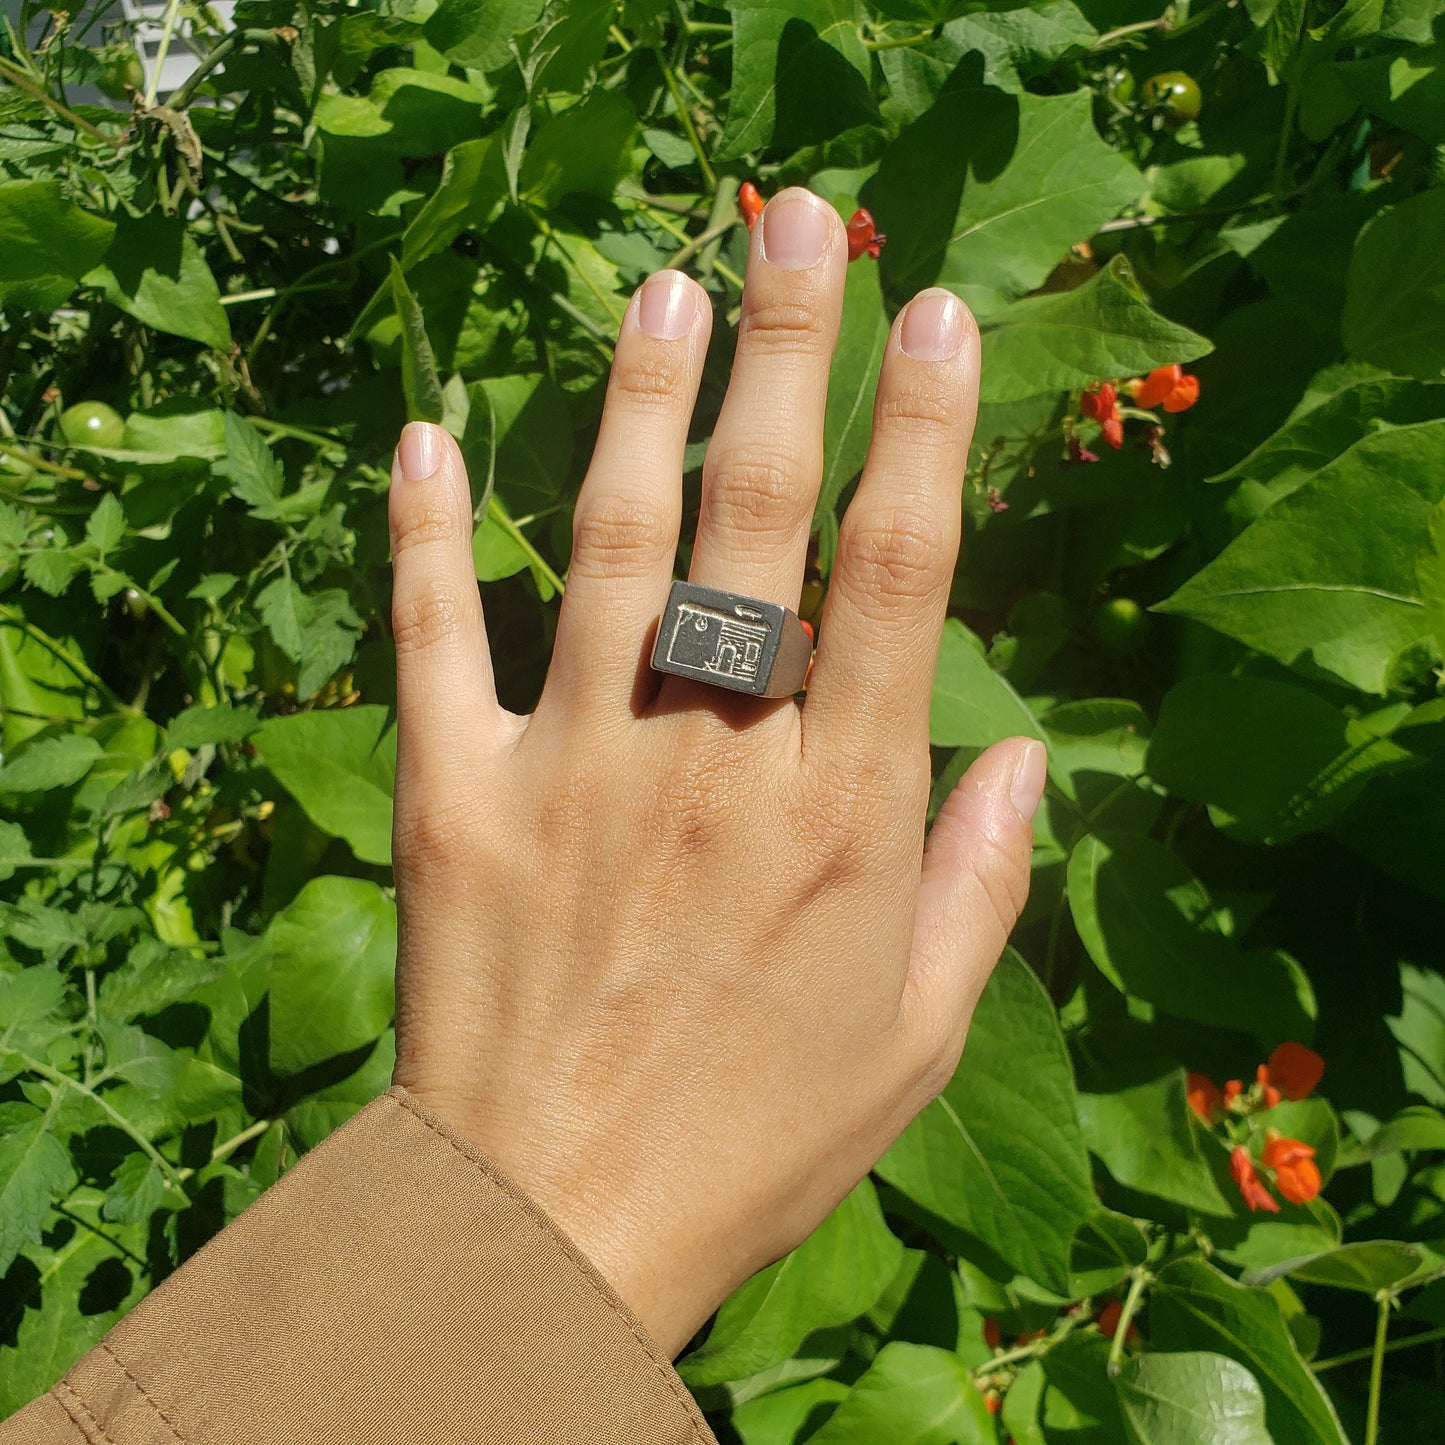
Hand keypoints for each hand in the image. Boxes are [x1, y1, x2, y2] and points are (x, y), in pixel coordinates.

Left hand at [386, 187, 1044, 1357]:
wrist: (554, 1230)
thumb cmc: (757, 1140)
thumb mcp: (917, 1034)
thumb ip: (984, 883)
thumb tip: (1035, 752)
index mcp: (839, 814)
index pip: (895, 576)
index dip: (921, 431)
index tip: (935, 314)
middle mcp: (711, 761)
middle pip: (760, 517)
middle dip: (790, 351)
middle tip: (802, 220)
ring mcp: (573, 768)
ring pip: (611, 542)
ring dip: (639, 400)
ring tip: (665, 281)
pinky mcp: (453, 801)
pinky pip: (431, 640)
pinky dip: (421, 534)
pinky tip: (420, 432)